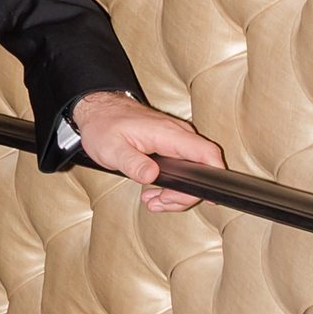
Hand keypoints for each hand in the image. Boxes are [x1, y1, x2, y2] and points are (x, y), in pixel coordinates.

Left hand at [72, 90, 223, 212]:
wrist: (98, 110)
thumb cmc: (103, 126)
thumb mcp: (112, 149)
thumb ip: (133, 163)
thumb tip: (151, 176)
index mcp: (167, 133)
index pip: (206, 152)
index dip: (214, 175)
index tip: (208, 195)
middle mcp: (177, 134)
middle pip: (203, 168)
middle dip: (184, 194)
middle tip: (160, 202)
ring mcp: (176, 138)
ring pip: (193, 170)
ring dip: (176, 192)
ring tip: (153, 201)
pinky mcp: (171, 143)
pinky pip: (184, 166)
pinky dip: (173, 183)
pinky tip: (156, 192)